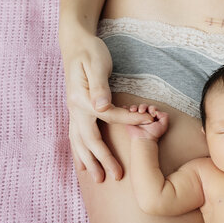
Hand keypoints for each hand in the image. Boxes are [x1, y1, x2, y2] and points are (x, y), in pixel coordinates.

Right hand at [60, 29, 153, 182]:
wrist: (75, 43)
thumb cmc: (90, 51)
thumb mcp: (96, 64)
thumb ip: (99, 86)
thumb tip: (102, 106)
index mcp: (82, 98)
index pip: (109, 116)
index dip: (131, 120)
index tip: (150, 121)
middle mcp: (75, 109)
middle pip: (90, 140)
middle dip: (102, 159)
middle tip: (116, 177)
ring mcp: (73, 111)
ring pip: (79, 142)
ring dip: (88, 161)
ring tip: (96, 178)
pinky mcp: (76, 111)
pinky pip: (76, 136)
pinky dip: (79, 151)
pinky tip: (82, 163)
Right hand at [124, 104, 168, 141]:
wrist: (144, 139)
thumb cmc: (154, 133)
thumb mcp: (163, 125)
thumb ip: (164, 117)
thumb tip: (158, 111)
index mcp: (152, 115)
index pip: (152, 108)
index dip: (152, 108)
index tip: (152, 113)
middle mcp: (144, 115)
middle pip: (143, 106)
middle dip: (143, 107)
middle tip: (142, 111)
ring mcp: (137, 116)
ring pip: (135, 107)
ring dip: (134, 107)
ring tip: (134, 110)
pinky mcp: (130, 119)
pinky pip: (127, 112)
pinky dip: (125, 108)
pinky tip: (125, 107)